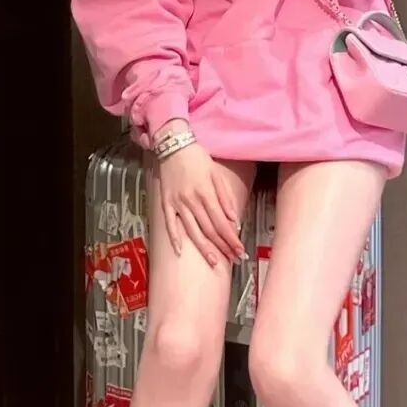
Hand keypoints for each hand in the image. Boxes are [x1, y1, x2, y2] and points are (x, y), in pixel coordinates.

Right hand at [157, 141, 245, 267]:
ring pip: (192, 231)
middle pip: (209, 230)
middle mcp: (192, 201)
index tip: (239, 250)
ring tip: (213, 261)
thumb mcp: (216, 173)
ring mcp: (177, 203)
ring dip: (204, 248)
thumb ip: (225, 197)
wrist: (173, 145)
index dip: (231, 239)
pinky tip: (180, 252)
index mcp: (206, 193)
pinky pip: (170, 224)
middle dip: (223, 246)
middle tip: (233, 259)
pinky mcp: (166, 203)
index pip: (222, 222)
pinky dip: (175, 238)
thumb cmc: (197, 157)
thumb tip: (234, 219)